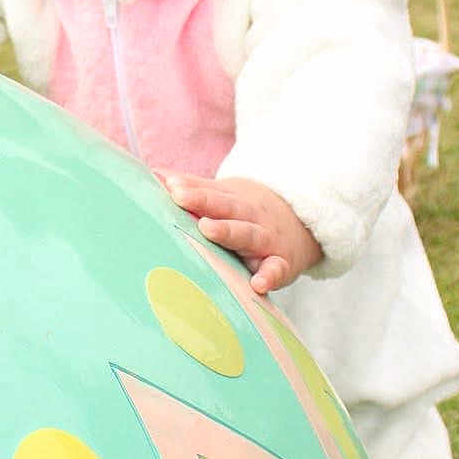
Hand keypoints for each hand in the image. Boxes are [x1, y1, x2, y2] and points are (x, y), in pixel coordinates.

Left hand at [160, 173, 322, 294]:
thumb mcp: (226, 195)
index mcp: (233, 200)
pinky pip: (277, 269)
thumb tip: (155, 174)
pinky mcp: (281, 263)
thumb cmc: (247, 212)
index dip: (191, 188)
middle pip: (226, 207)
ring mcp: (266, 239)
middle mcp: (249, 216)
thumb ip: (194, 188)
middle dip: (203, 201)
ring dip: (229, 231)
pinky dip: (270, 276)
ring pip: (247, 234)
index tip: (171, 185)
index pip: (210, 192)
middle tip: (180, 197)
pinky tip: (258, 284)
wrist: (302, 224)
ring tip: (208, 229)